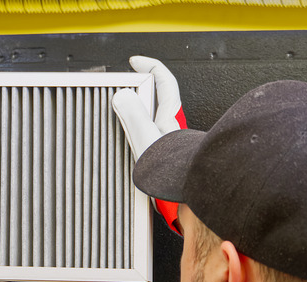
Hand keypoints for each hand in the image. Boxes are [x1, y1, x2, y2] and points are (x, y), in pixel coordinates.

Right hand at [112, 56, 186, 231]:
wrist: (187, 196)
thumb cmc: (174, 172)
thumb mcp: (146, 138)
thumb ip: (133, 115)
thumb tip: (122, 96)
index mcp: (169, 115)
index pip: (163, 80)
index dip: (149, 66)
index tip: (134, 61)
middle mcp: (170, 126)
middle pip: (156, 98)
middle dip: (139, 92)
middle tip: (121, 90)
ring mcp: (168, 141)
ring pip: (151, 119)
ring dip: (136, 116)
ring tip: (119, 120)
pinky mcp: (164, 157)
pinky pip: (147, 139)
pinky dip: (136, 137)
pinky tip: (127, 147)